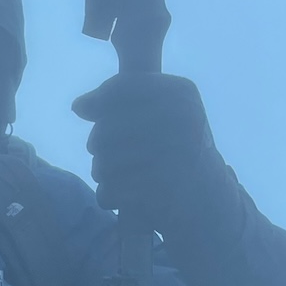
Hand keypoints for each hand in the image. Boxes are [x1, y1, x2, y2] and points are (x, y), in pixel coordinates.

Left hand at [71, 73, 220, 227]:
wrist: (207, 197)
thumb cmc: (173, 148)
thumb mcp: (157, 113)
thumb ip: (117, 102)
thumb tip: (78, 105)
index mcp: (181, 93)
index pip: (119, 88)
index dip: (96, 101)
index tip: (88, 111)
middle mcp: (182, 120)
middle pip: (105, 129)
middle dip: (97, 143)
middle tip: (107, 152)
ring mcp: (174, 156)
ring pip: (103, 162)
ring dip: (100, 171)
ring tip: (114, 173)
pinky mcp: (161, 190)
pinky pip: (110, 190)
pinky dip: (109, 195)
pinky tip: (122, 195)